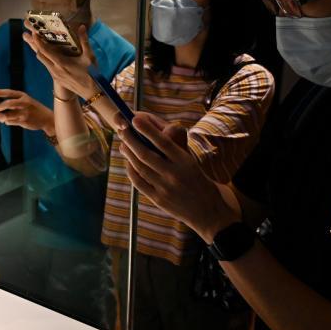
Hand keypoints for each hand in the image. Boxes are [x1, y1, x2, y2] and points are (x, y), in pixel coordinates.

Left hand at [0, 89, 54, 133]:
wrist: (46, 118)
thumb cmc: (33, 109)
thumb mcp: (26, 101)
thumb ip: (14, 103)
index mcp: (24, 96)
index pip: (11, 93)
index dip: (2, 92)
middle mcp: (24, 103)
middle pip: (7, 104)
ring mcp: (24, 113)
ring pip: (8, 115)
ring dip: (0, 116)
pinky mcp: (24, 121)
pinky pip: (11, 122)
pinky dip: (6, 121)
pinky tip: (6, 121)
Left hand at [22, 22, 96, 98]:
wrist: (91, 92)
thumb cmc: (91, 74)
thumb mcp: (89, 56)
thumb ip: (84, 41)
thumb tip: (82, 26)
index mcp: (61, 63)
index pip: (45, 51)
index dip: (38, 41)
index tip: (34, 33)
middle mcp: (55, 70)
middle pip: (40, 55)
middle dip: (36, 45)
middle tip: (34, 37)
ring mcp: (55, 76)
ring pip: (43, 62)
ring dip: (40, 52)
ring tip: (39, 44)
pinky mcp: (56, 80)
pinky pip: (47, 67)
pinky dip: (46, 59)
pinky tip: (50, 56)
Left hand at [117, 112, 239, 239]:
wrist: (208, 211)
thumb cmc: (197, 180)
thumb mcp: (190, 161)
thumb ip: (174, 147)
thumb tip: (152, 132)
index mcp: (185, 161)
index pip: (162, 141)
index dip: (147, 129)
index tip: (135, 119)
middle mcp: (174, 174)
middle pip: (146, 154)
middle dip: (131, 139)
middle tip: (122, 129)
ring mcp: (165, 188)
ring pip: (140, 167)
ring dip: (128, 154)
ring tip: (123, 144)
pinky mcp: (158, 199)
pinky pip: (139, 183)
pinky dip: (131, 171)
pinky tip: (128, 163)